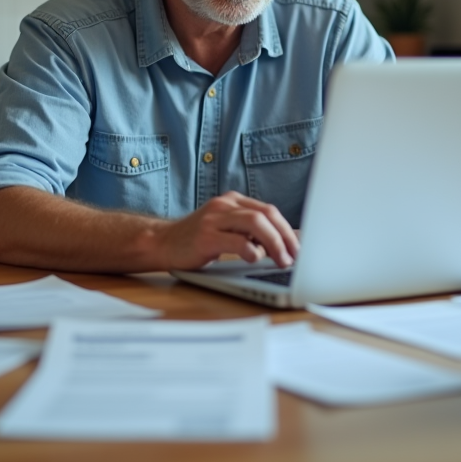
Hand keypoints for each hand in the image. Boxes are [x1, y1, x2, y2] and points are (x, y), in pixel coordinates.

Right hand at [155, 192, 299, 270]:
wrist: (162, 243)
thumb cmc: (197, 240)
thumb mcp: (226, 229)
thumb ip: (249, 232)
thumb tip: (283, 245)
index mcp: (233, 201)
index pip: (269, 211)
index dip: (287, 229)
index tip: (298, 248)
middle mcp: (224, 205)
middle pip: (265, 215)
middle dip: (284, 237)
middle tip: (294, 257)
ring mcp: (213, 218)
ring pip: (254, 223)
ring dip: (274, 243)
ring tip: (281, 260)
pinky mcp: (205, 236)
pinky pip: (234, 240)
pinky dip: (250, 250)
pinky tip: (255, 259)